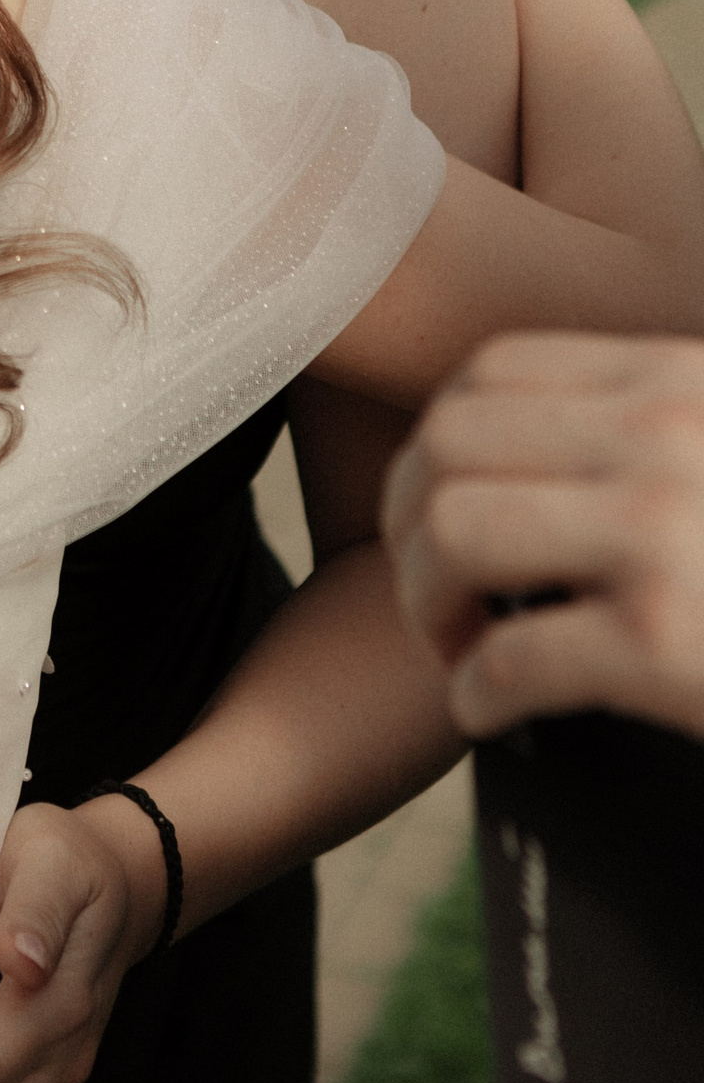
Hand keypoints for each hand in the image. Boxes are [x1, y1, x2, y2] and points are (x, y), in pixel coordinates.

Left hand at [384, 330, 703, 740]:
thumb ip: (658, 431)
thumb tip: (541, 460)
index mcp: (681, 379)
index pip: (493, 370)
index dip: (436, 442)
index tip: (436, 505)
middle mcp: (664, 436)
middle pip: (448, 442)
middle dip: (407, 521)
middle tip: (431, 590)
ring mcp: (663, 534)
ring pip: (453, 531)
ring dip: (427, 601)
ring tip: (457, 648)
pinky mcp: (666, 645)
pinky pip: (509, 657)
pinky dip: (474, 693)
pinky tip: (491, 712)